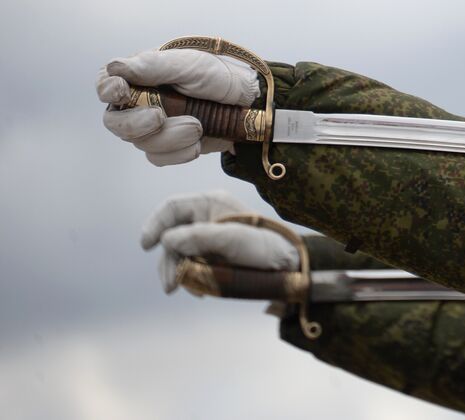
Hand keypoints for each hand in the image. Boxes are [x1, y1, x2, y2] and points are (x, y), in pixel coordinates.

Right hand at [99, 47, 259, 165]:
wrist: (246, 101)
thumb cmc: (216, 74)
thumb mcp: (188, 64)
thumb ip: (151, 66)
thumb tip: (114, 67)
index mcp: (138, 76)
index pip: (105, 84)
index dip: (107, 90)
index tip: (120, 90)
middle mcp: (137, 103)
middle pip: (115, 122)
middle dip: (136, 124)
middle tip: (159, 117)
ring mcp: (150, 127)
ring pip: (141, 143)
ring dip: (171, 137)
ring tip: (199, 124)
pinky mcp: (166, 146)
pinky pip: (159, 157)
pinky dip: (180, 151)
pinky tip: (198, 141)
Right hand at [142, 191, 298, 292]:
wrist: (287, 265)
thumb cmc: (264, 246)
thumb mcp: (234, 240)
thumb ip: (201, 237)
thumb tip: (168, 239)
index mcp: (211, 203)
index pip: (172, 208)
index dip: (155, 224)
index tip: (147, 245)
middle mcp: (206, 217)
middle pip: (172, 234)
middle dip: (169, 260)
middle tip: (170, 285)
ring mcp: (208, 235)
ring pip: (178, 252)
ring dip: (177, 271)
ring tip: (181, 289)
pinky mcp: (211, 253)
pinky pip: (190, 264)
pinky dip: (189, 277)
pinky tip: (198, 291)